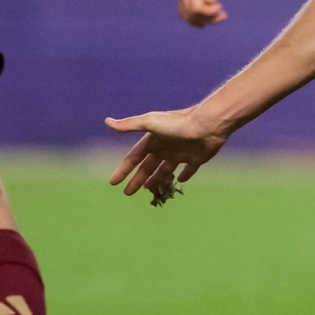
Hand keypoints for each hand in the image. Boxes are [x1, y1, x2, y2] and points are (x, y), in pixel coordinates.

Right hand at [106, 106, 231, 202]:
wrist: (207, 125)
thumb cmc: (177, 124)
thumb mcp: (150, 123)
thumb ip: (130, 125)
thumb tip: (107, 121)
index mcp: (153, 139)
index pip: (134, 157)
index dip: (124, 169)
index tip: (114, 183)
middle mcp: (165, 146)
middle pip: (148, 166)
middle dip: (137, 179)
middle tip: (128, 193)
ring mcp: (181, 153)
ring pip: (165, 170)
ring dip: (156, 179)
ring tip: (148, 190)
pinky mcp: (196, 158)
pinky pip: (188, 170)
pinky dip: (184, 175)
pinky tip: (179, 181)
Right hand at [174, 0, 228, 26]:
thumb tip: (209, 5)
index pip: (196, 8)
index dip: (210, 14)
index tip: (221, 7)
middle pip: (190, 14)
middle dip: (208, 18)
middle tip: (223, 14)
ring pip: (185, 14)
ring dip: (201, 20)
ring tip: (217, 16)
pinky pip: (184, 10)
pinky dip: (195, 16)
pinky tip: (208, 16)